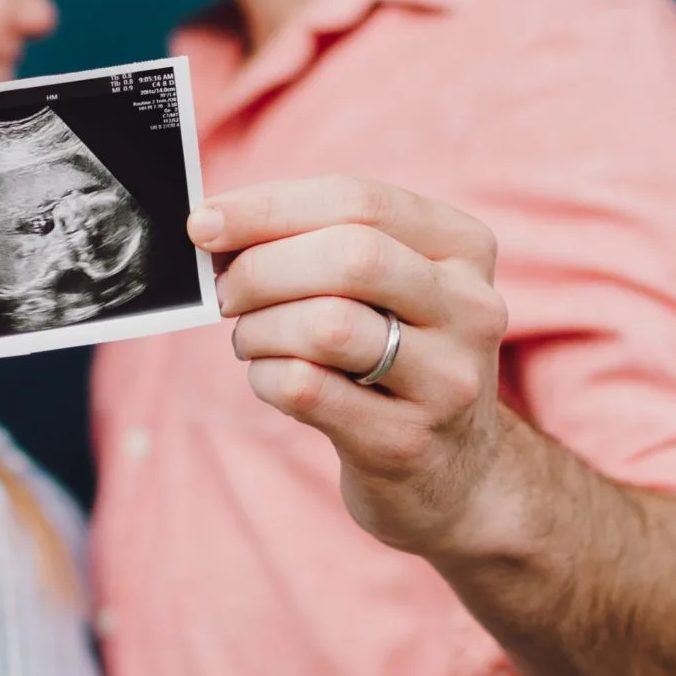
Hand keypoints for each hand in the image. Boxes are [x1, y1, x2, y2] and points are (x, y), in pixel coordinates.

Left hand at [190, 176, 510, 555]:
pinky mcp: (406, 441)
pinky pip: (307, 389)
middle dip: (262, 269)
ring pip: (326, 325)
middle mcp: (471, 309)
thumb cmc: (395, 357)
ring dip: (260, 328)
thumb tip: (215, 225)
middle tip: (224, 292)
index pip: (359, 201)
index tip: (205, 222)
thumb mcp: (387, 288)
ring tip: (251, 339)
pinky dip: (265, 376)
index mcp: (464, 249)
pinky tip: (270, 378)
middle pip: (349, 257)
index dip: (269, 207)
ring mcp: (447, 381)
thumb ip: (317, 242)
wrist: (454, 474)